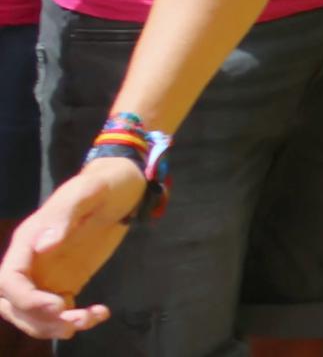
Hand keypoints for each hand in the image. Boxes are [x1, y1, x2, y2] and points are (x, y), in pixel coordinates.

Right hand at [0, 155, 144, 334]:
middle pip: (13, 304)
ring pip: (33, 313)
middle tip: (73, 321)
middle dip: (37, 320)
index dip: (26, 299)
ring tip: (88, 319)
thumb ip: (64, 215)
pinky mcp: (65, 282)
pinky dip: (74, 319)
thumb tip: (43, 245)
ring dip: (54, 325)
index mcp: (28, 240)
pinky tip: (100, 313)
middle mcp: (31, 261)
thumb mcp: (88, 191)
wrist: (124, 187)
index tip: (60, 305)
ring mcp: (47, 274)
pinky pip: (59, 310)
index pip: (8, 280)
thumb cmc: (104, 184)